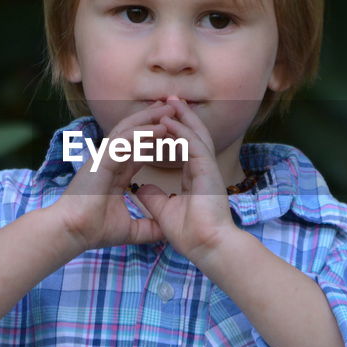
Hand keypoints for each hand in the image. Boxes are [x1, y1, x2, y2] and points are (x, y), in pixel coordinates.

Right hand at [49, 102, 170, 253]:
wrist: (73, 233)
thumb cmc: (95, 230)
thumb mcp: (132, 229)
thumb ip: (150, 227)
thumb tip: (167, 232)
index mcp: (116, 173)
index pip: (140, 150)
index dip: (157, 140)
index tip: (177, 133)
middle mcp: (110, 161)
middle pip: (135, 133)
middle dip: (155, 119)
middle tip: (175, 109)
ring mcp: (104, 157)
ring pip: (129, 129)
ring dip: (150, 118)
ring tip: (170, 108)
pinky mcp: (101, 159)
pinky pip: (124, 140)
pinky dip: (142, 132)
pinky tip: (160, 128)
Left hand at [131, 97, 240, 263]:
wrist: (207, 248)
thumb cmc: (191, 235)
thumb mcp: (164, 212)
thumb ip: (153, 197)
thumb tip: (138, 187)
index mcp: (194, 177)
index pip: (182, 147)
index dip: (172, 132)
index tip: (159, 118)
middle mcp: (203, 170)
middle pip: (192, 135)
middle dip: (180, 116)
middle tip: (168, 98)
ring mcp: (208, 170)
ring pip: (196, 135)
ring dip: (183, 117)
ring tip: (170, 100)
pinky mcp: (208, 173)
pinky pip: (194, 146)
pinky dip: (182, 132)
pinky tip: (169, 121)